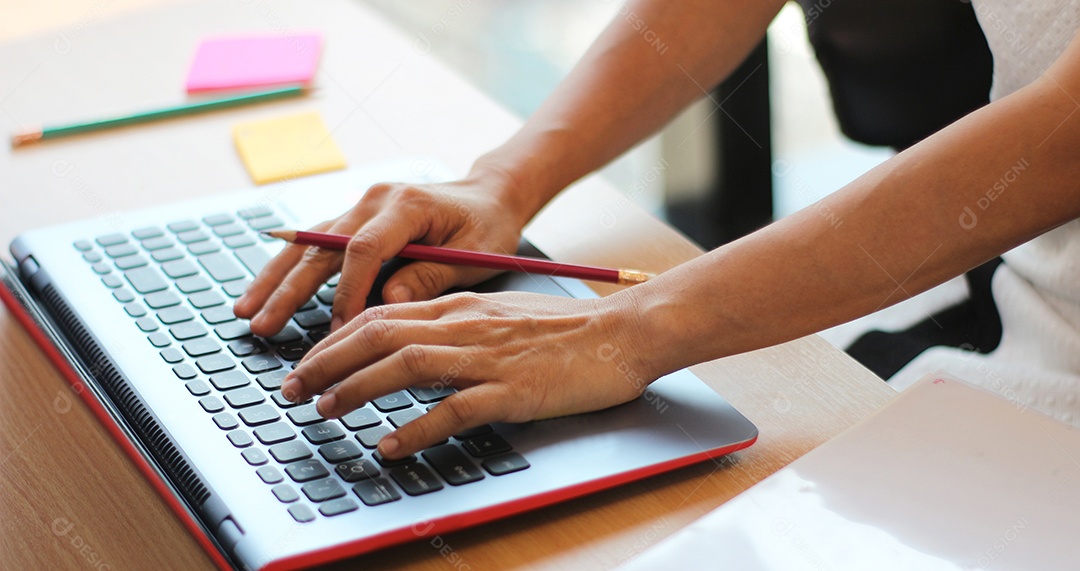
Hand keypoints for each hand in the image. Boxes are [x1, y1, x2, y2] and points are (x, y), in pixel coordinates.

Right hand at [233, 170, 525, 336]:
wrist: (488, 196)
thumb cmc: (487, 227)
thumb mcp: (475, 256)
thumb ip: (431, 278)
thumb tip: (387, 304)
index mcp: (406, 205)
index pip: (363, 248)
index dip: (347, 291)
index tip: (338, 329)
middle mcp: (374, 200)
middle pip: (321, 246)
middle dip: (289, 289)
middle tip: (262, 326)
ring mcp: (360, 206)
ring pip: (307, 244)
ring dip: (275, 279)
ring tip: (246, 313)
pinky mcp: (354, 218)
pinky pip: (314, 244)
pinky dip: (288, 270)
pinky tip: (264, 293)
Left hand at [278, 291, 655, 458]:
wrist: (621, 333)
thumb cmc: (566, 330)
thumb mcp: (502, 315)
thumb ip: (458, 326)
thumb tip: (413, 350)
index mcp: (462, 304)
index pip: (382, 314)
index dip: (335, 340)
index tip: (308, 363)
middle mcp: (466, 324)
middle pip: (379, 335)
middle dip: (326, 362)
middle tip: (291, 389)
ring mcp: (488, 357)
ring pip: (404, 365)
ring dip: (355, 388)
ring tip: (323, 411)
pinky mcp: (512, 391)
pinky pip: (452, 410)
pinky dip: (414, 428)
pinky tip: (389, 445)